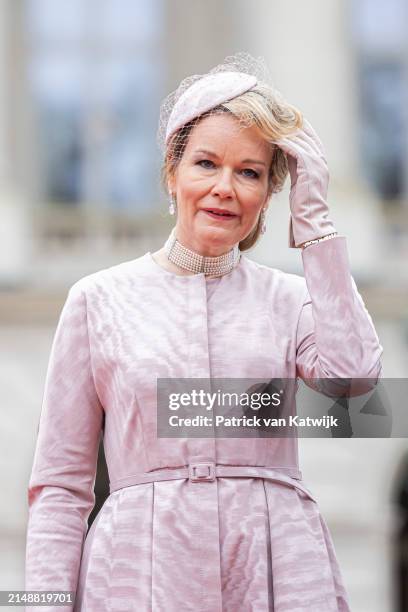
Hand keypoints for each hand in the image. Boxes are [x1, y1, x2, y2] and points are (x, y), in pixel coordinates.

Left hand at [273, 118, 336, 247]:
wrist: (311, 222)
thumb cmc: (302, 208)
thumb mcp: (298, 182)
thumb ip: (294, 166)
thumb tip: (283, 155)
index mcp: (319, 160)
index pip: (305, 134)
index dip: (291, 124)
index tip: (276, 115)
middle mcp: (320, 158)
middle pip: (303, 130)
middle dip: (287, 119)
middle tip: (271, 109)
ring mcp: (317, 161)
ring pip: (299, 136)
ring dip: (282, 126)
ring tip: (267, 117)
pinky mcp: (309, 167)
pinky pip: (294, 147)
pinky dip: (282, 139)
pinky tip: (269, 134)